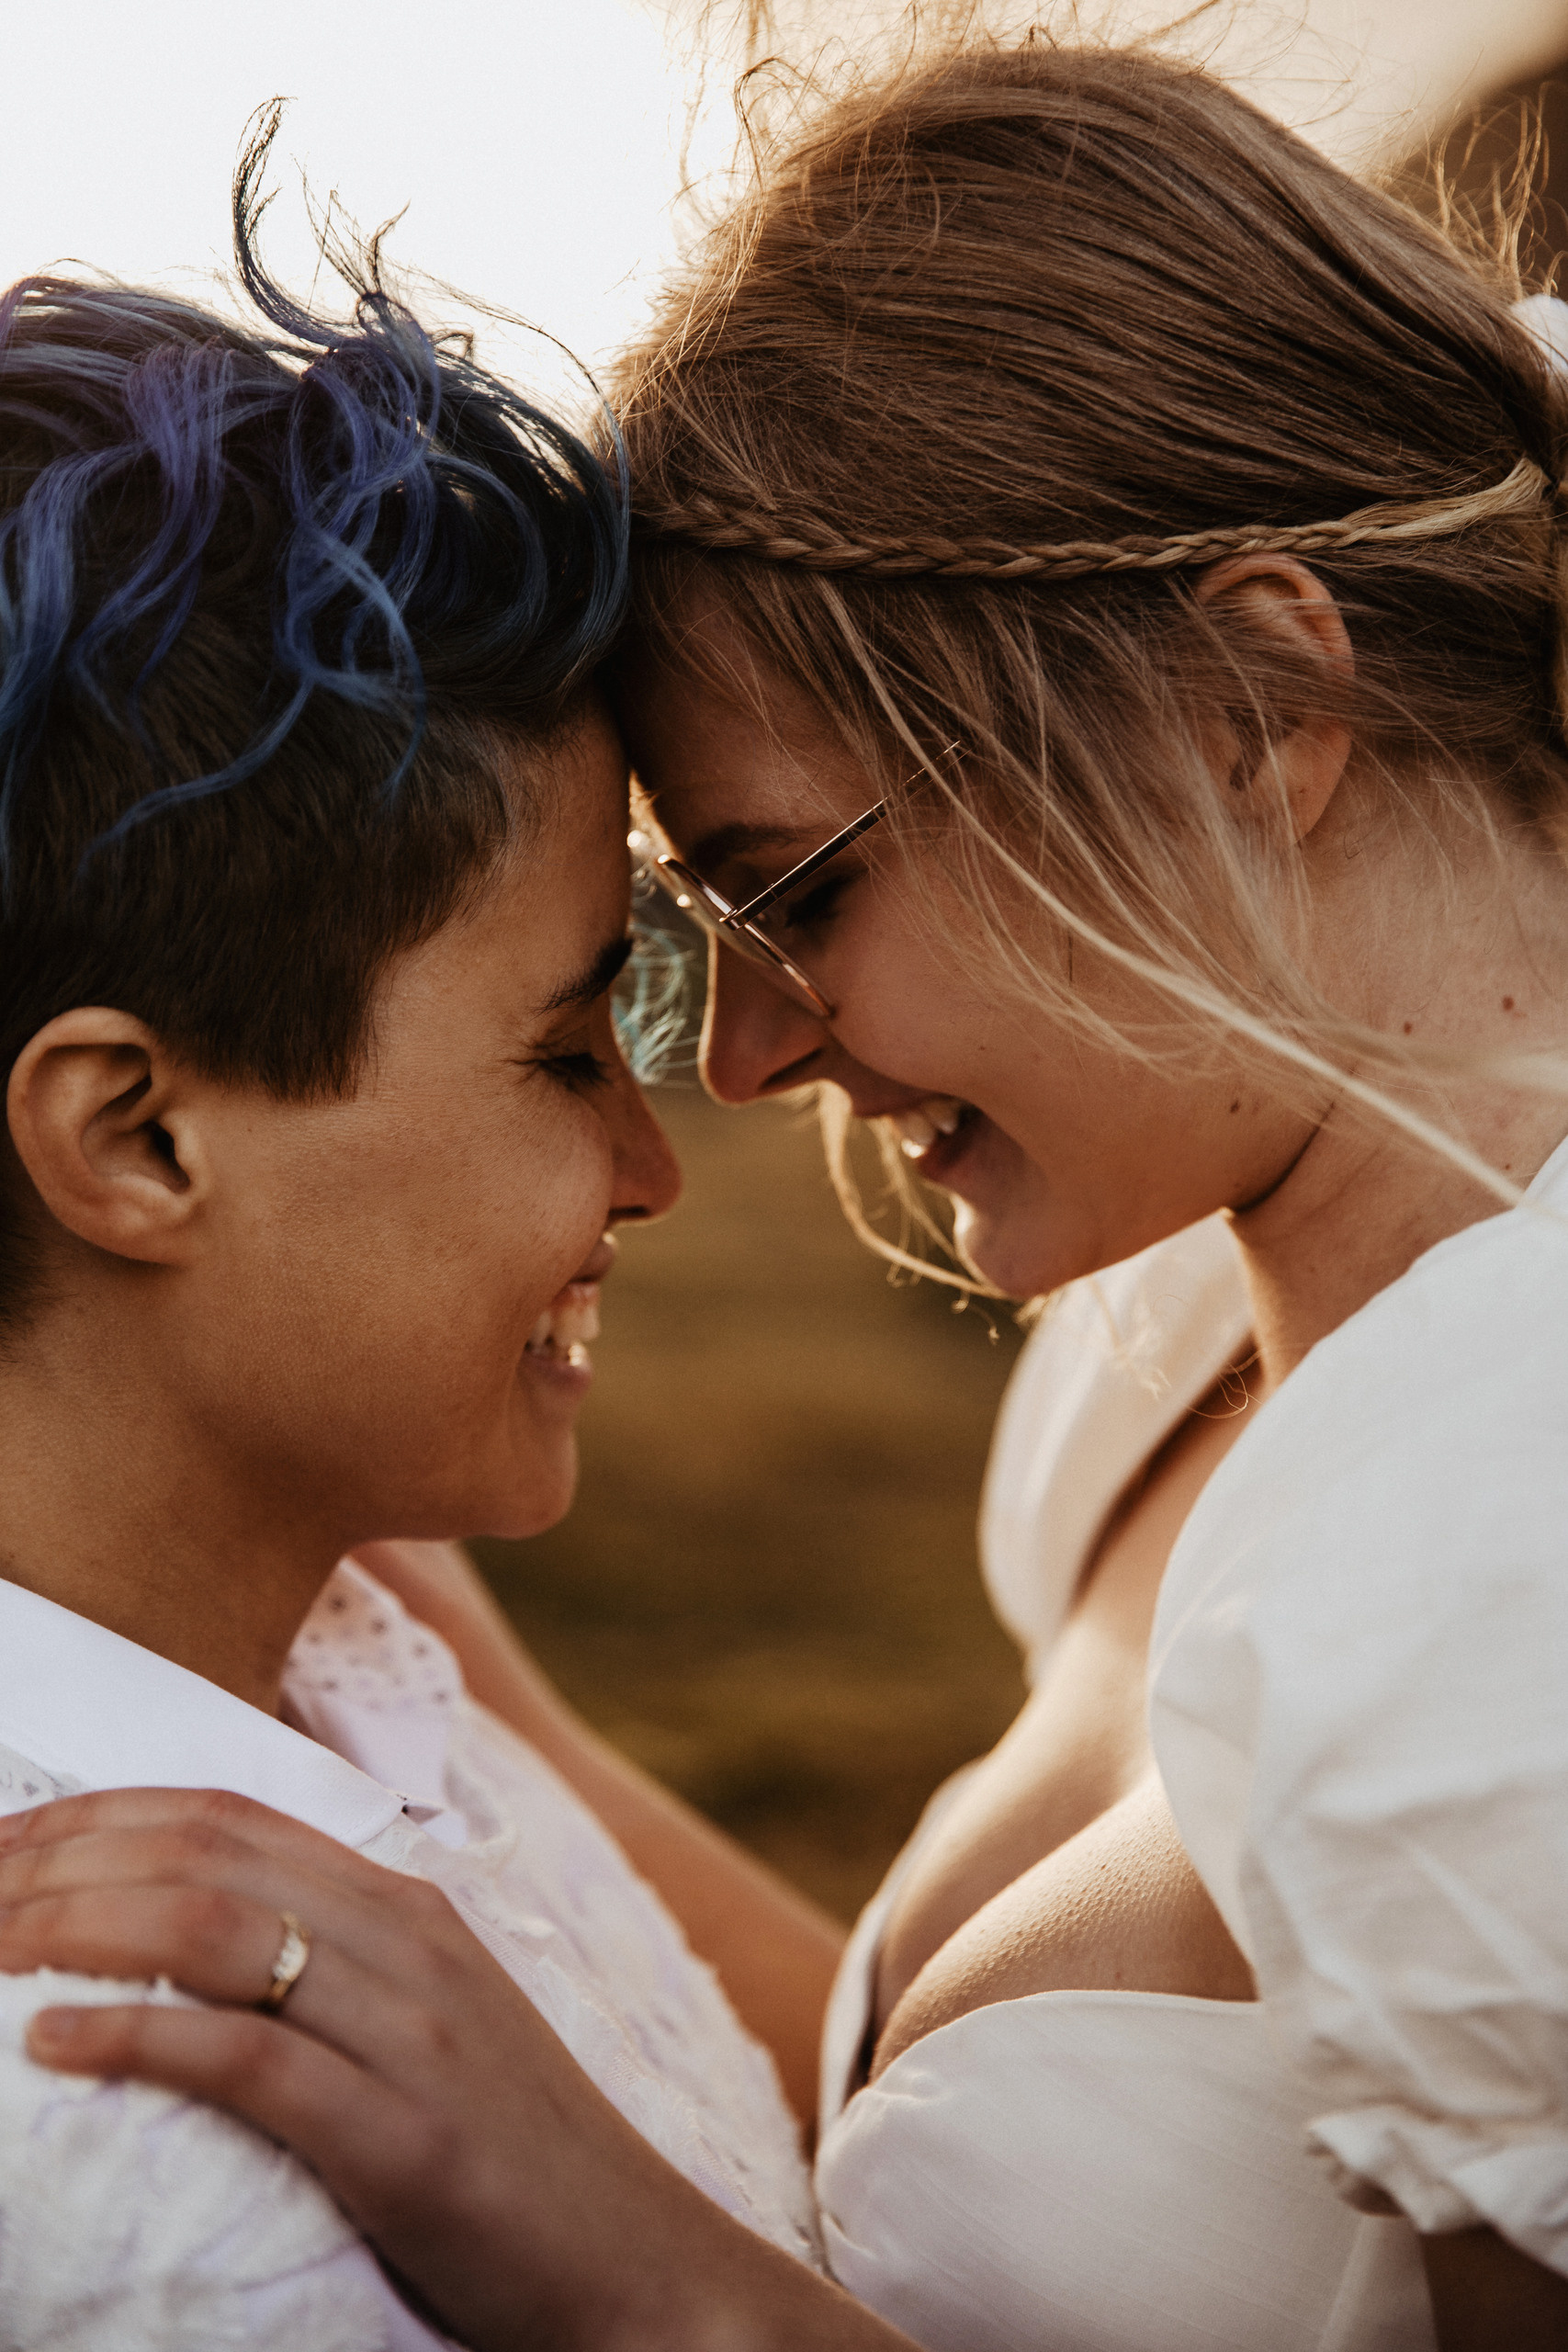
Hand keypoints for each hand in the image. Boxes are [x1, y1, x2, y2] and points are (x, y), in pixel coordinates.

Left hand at [0, 1788, 908, 2351]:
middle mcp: (408, 1940)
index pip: (225, 1814)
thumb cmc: (514, 2159)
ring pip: (215, 1930)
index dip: (97, 1812)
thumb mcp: (423, 2028)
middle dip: (59, 1860)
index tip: (0, 1839)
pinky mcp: (409, 2138)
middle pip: (201, 1857)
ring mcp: (413, 2032)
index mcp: (406, 1906)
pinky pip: (252, 2060)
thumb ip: (327, 1969)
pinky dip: (141, 2035)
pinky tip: (55, 2042)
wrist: (644, 2266)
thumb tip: (190, 1951)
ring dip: (75, 1926)